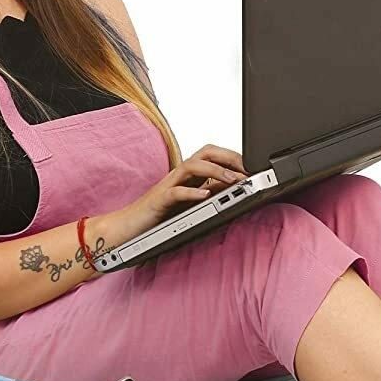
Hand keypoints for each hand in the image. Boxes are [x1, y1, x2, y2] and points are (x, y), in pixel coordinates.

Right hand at [111, 144, 247, 242]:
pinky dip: (192, 192)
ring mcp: (167, 186)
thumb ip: (208, 196)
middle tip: (248, 169)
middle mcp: (179, 176)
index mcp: (188, 176)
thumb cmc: (158, 218)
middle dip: (229, 157)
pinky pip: (176, 192)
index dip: (234, 157)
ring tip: (232, 179)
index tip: (253, 167)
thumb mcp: (190, 206)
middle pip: (205, 152)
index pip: (213, 155)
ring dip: (215, 170)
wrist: (127, 229)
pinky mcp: (158, 200)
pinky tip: (206, 196)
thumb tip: (234, 192)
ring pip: (192, 166)